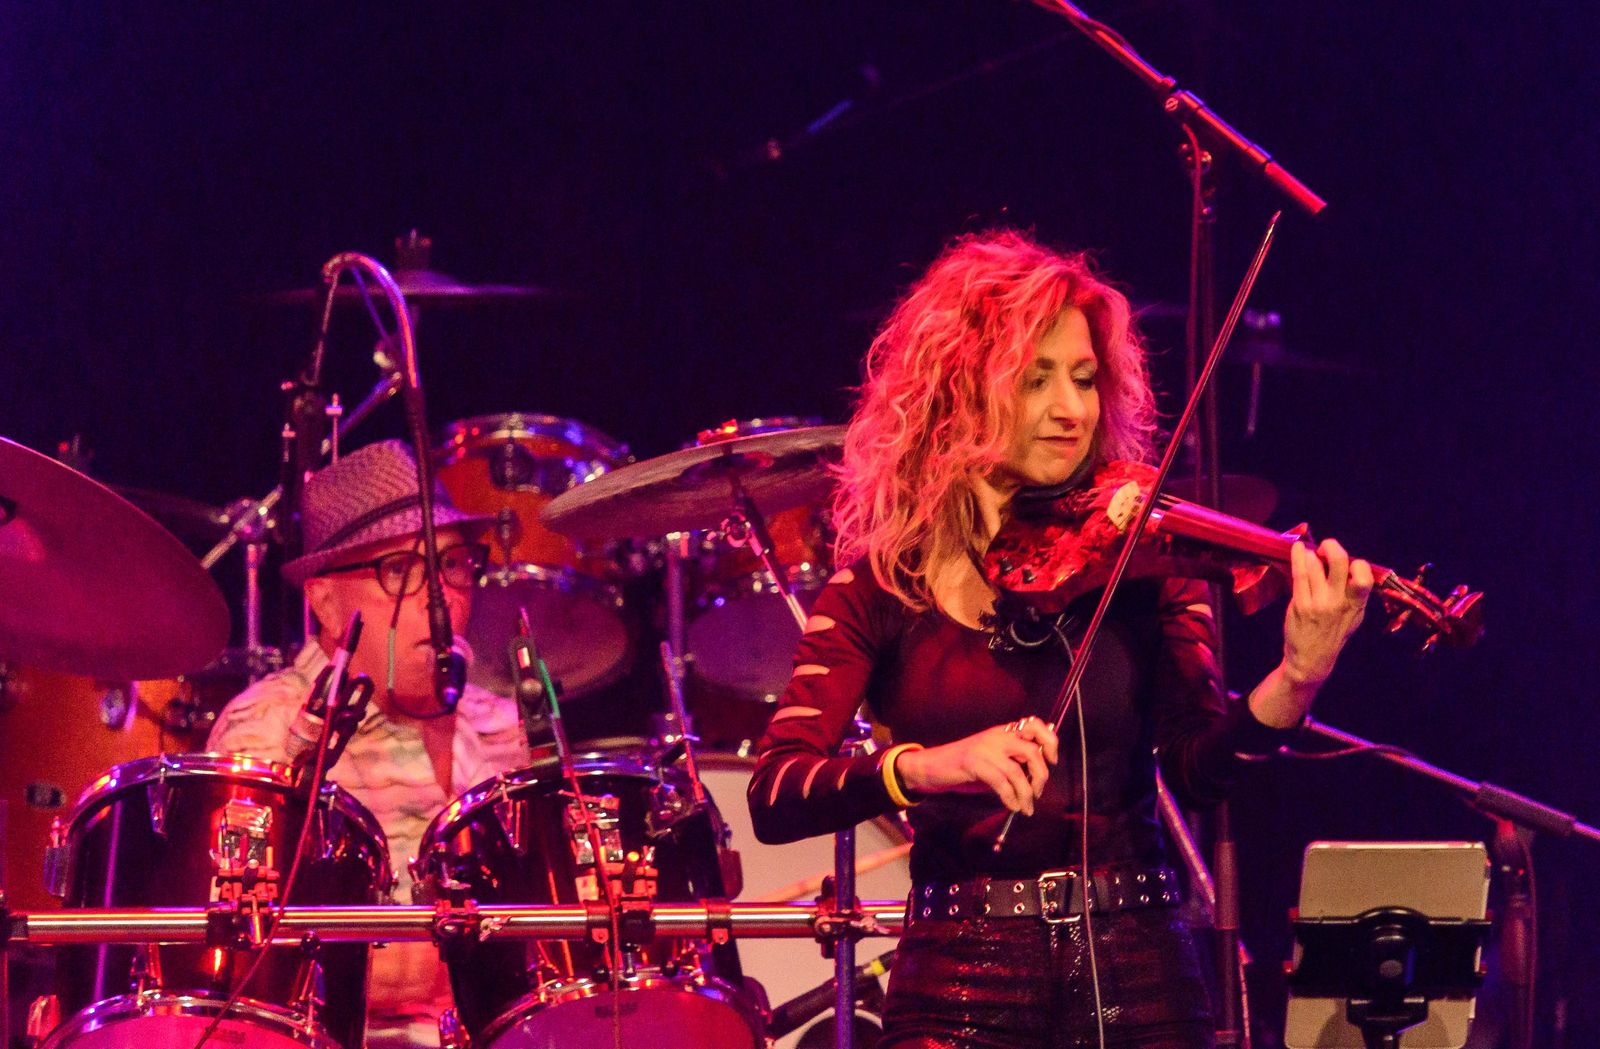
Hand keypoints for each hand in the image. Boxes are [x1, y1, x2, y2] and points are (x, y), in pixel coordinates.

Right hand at [895, 716, 1058, 815]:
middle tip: (1038, 792)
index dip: (1049, 742)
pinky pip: (1001, 783)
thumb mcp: (992, 758)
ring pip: (1017, 771)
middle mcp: (996, 736)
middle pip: (1032, 751)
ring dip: (1026, 794)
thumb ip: (1013, 761)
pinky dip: (1011, 798)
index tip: (1051, 761)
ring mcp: (984, 749)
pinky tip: (1012, 806)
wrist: (932, 765)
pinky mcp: (973, 763)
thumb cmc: (965, 766)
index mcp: (1003, 732)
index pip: (1035, 725)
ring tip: (1026, 808)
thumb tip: (1038, 778)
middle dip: (1041, 776)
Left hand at [1282, 538, 1374, 691]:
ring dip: (1311, 554)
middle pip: (1340, 563)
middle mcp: (1339, 602)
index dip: (1358, 564)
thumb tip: (1349, 566)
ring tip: (1309, 555)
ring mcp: (1318, 603)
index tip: (1349, 562)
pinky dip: (1298, 557)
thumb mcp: (1353, 618)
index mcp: (1357, 605)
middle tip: (1325, 547)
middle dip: (1332, 547)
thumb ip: (1354, 595)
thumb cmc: (1332, 634)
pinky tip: (1297, 548)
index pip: (1364, 578)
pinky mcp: (1300, 604)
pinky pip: (1299, 574)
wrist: (1311, 660)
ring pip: (1315, 565)